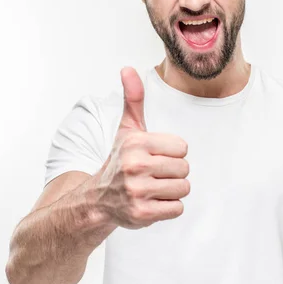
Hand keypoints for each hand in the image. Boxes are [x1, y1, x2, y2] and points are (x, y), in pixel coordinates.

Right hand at [94, 67, 189, 229]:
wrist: (98, 199)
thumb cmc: (119, 161)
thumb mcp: (127, 129)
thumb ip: (133, 99)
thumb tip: (127, 69)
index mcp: (136, 142)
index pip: (182, 148)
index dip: (172, 153)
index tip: (155, 157)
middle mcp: (135, 166)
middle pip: (184, 169)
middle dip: (173, 173)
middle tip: (154, 175)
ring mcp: (138, 191)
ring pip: (183, 188)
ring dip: (172, 191)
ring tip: (154, 188)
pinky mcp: (142, 214)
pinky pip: (177, 208)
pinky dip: (168, 207)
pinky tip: (152, 202)